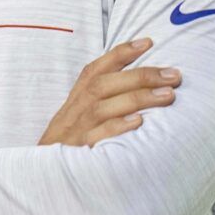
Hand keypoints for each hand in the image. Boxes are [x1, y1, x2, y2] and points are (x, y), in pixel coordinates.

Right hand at [37, 37, 179, 148]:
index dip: (121, 53)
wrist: (41, 172)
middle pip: (105, 84)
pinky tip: (139, 123)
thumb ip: (102, 98)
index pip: (96, 69)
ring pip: (105, 107)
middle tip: (173, 75)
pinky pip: (97, 136)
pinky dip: (118, 127)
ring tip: (168, 95)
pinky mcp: (80, 150)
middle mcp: (76, 109)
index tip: (148, 42)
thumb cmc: (69, 140)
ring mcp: (77, 129)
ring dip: (138, 98)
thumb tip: (140, 82)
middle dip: (141, 76)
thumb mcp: (78, 115)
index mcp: (77, 97)